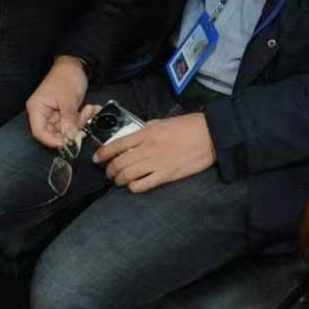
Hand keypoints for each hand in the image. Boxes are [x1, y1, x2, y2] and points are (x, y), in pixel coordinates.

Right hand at [25, 56, 88, 148]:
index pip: (40, 132)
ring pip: (66, 127)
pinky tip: (92, 109)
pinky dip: (83, 117)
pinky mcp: (65, 111)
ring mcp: (55, 112)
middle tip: (85, 122)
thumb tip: (69, 136)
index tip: (67, 142)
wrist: (76, 64)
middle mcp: (43, 113)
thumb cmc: (66, 77)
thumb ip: (68, 118)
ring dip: (80, 122)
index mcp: (37, 109)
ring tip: (90, 109)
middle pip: (54, 132)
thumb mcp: (68, 99)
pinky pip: (73, 120)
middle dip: (71, 129)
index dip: (52, 140)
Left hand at [94, 113, 214, 192]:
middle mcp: (147, 148)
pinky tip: (135, 185)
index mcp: (146, 133)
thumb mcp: (165, 121)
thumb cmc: (190, 125)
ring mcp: (156, 163)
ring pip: (126, 176)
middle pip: (118, 164)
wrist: (211, 135)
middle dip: (109, 171)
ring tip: (120, 180)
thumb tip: (136, 134)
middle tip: (110, 173)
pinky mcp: (166, 175)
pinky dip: (134, 187)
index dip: (102, 154)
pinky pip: (142, 185)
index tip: (97, 159)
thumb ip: (148, 128)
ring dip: (119, 180)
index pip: (116, 145)